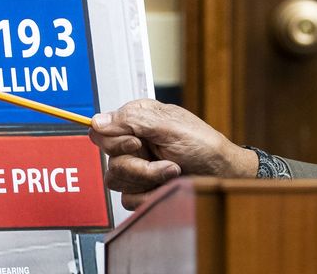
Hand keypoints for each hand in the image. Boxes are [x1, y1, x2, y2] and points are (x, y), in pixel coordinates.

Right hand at [89, 99, 258, 208]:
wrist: (221, 174)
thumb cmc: (203, 146)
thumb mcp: (169, 127)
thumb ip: (131, 121)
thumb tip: (96, 121)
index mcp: (137, 119)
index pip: (102, 131)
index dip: (116, 141)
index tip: (136, 143)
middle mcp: (133, 141)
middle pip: (109, 159)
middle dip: (139, 165)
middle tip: (167, 163)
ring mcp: (137, 166)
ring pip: (116, 179)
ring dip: (148, 179)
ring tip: (173, 172)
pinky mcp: (141, 187)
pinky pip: (127, 198)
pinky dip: (148, 195)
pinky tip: (166, 187)